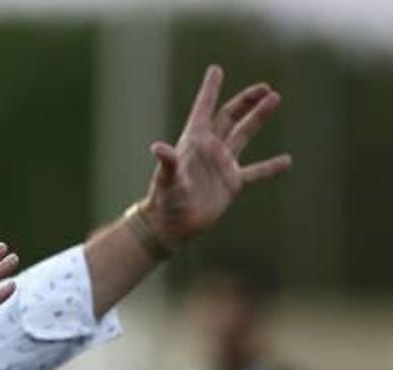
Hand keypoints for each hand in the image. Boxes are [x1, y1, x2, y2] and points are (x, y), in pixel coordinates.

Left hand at [141, 65, 291, 246]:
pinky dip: (270, 167)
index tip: (215, 69)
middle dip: (245, 101)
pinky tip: (287, 161)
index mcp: (193, 142)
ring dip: (259, 118)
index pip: (203, 109)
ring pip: (244, 135)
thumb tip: (157, 147)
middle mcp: (209, 149)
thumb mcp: (167, 180)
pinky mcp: (231, 184)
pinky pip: (255, 172)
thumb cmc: (165, 200)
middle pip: (229, 117)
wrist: (171, 225)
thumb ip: (167, 163)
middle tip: (264, 88)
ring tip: (275, 99)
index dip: (209, 90)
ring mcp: (222, 165)